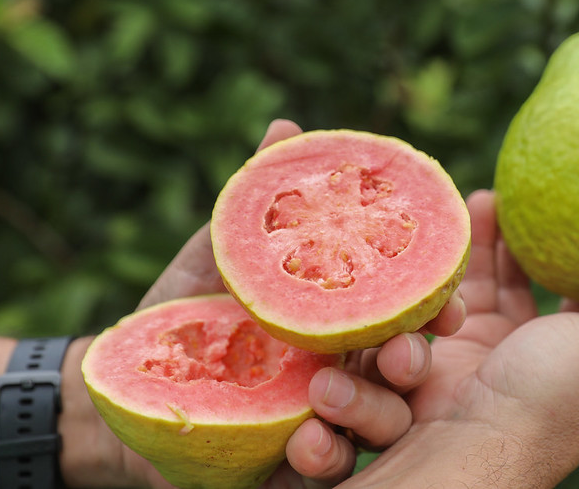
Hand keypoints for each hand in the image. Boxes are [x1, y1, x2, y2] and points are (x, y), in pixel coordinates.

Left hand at [59, 119, 464, 488]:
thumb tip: (286, 124)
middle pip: (399, 375)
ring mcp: (316, 423)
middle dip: (412, 364)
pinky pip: (314, 475)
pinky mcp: (283, 470)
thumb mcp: (220, 255)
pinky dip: (317, 462)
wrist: (128, 381)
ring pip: (369, 428)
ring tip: (329, 395)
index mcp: (340, 325)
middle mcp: (341, 374)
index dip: (434, 310)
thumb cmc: (183, 312)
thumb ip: (257, 201)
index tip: (450, 303)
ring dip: (367, 413)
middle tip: (407, 352)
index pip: (402, 317)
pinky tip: (300, 445)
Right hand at [341, 189, 578, 487]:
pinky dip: (479, 253)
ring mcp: (519, 346)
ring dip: (514, 239)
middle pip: (574, 285)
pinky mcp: (476, 338)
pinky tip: (478, 215)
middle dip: (569, 242)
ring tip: (506, 195)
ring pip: (521, 278)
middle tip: (566, 196)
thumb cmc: (548, 395)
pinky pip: (480, 286)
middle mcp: (569, 354)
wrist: (464, 437)